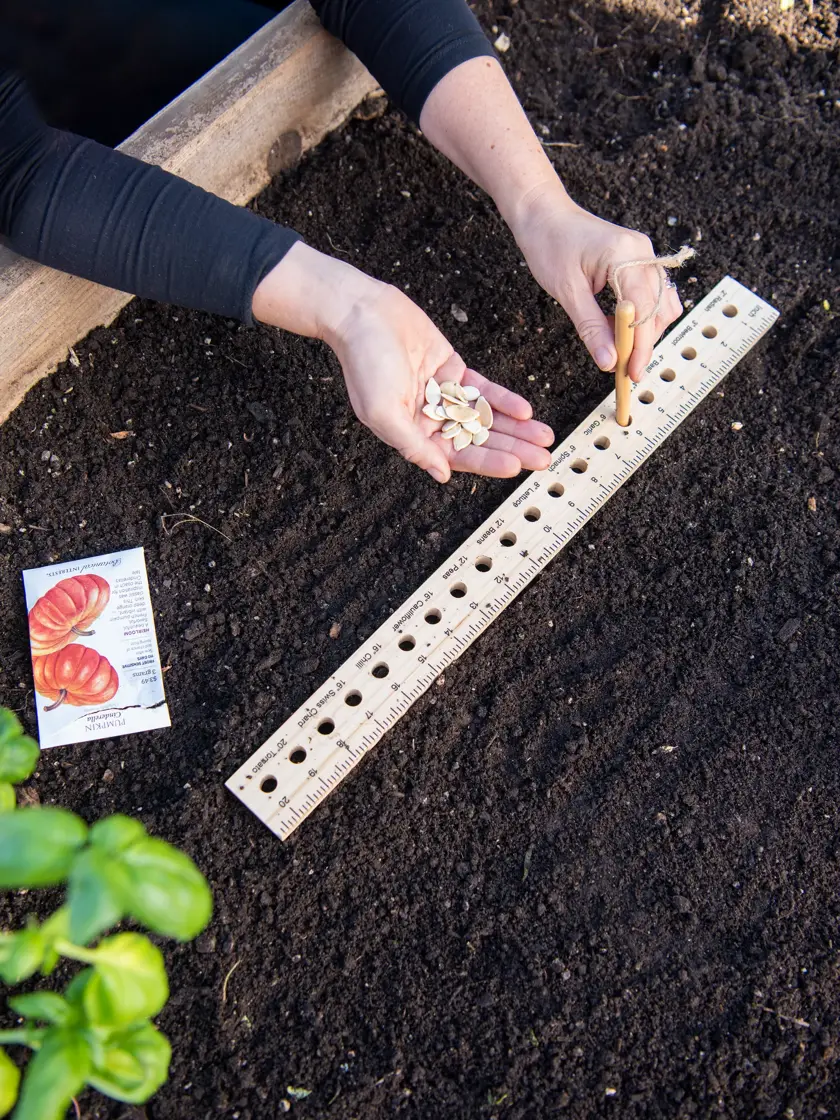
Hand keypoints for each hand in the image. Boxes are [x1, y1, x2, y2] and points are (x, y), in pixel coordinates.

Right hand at [252, 244, 553, 482]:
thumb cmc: (364, 362)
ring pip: (486, 417)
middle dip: (512, 449)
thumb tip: (442, 473)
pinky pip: (483, 391)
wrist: (362, 313)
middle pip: (478, 440)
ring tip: (544, 437)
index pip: (457, 456)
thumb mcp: (384, 411)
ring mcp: (443, 395)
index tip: (514, 467)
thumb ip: (413, 445)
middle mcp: (429, 419)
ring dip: (515, 428)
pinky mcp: (452, 370)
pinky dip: (503, 400)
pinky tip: (525, 410)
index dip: (487, 462)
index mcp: (411, 435)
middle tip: (542, 458)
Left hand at [510, 182, 682, 381]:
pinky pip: (649, 295)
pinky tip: (618, 330)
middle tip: (624, 369)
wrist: (543, 213)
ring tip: (619, 351)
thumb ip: (591, 327)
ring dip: (644, 331)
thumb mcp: (566, 291)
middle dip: (645, 342)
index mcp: (626, 255)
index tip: (631, 372)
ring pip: (659, 304)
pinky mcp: (637, 261)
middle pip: (659, 309)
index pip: (645, 309)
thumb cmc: (549, 243)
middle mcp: (643, 253)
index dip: (640, 345)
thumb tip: (609, 361)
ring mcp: (643, 256)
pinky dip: (639, 317)